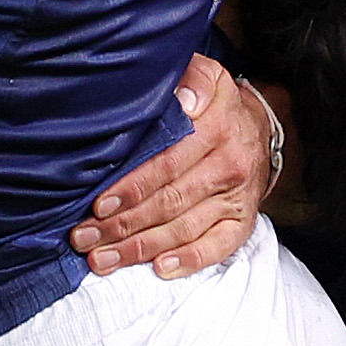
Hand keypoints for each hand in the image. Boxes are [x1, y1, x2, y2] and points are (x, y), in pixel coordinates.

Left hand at [76, 56, 273, 277]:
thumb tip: (181, 100)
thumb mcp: (207, 76)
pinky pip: (218, 247)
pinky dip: (190, 261)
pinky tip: (159, 269)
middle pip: (170, 203)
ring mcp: (237, 198)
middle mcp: (229, 167)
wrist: (260, 128)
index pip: (168, 164)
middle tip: (85, 238)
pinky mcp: (242, 221)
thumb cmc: (215, 104)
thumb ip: (191, 79)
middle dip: (123, 225)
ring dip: (141, 248)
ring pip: (185, 229)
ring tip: (102, 259)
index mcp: (217, 129)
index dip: (133, 188)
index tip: (99, 205)